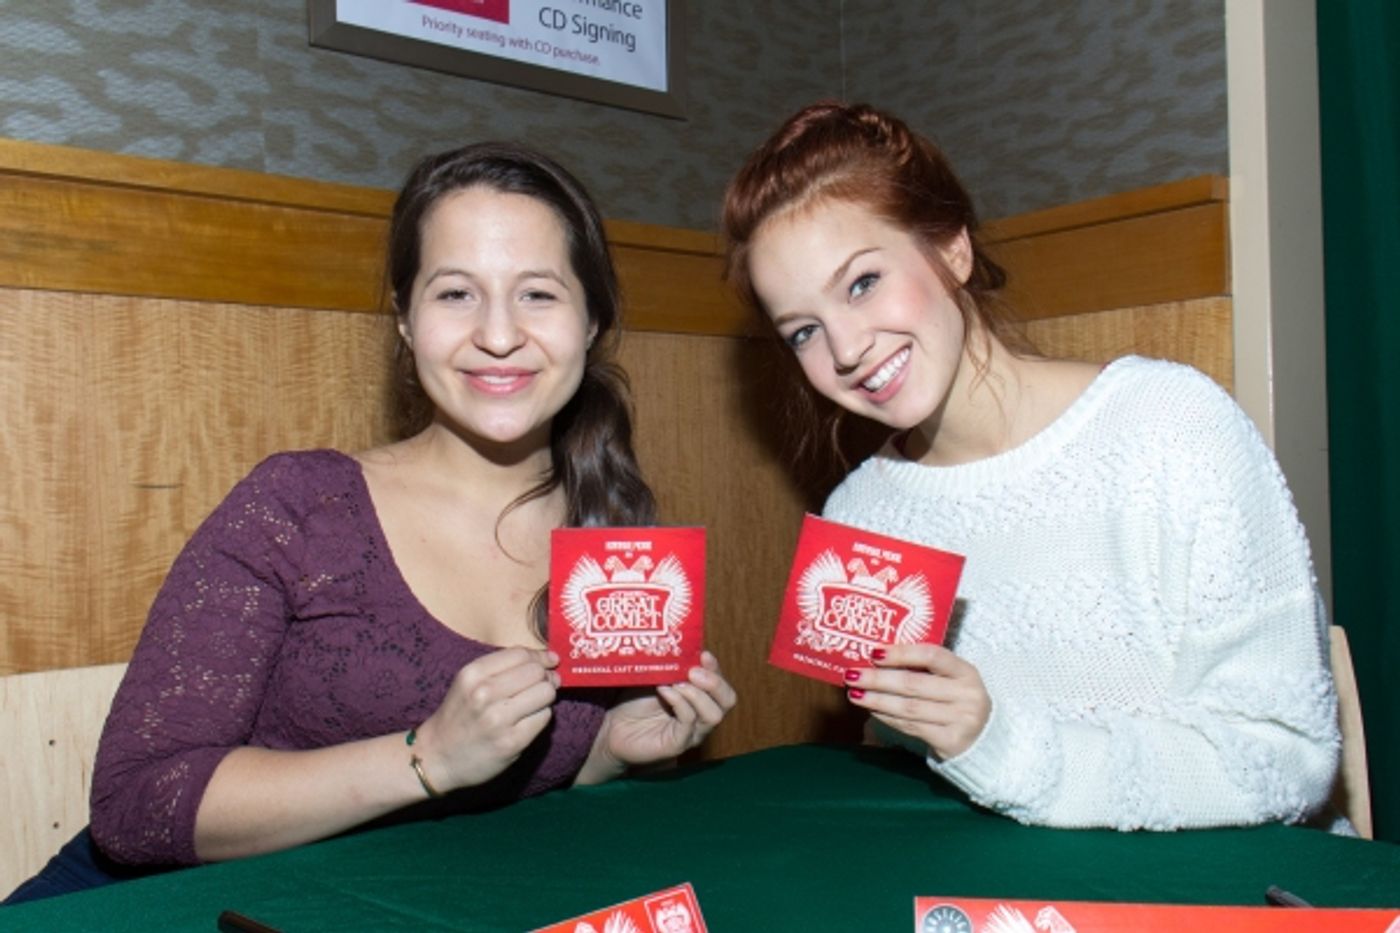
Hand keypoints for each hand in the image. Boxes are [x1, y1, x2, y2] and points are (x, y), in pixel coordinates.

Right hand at [411, 647, 558, 791]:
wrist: (437, 756)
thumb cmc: (459, 715)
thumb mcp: (469, 682)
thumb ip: (503, 667)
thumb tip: (549, 659)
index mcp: (473, 674)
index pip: (521, 654)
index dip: (539, 657)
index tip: (548, 663)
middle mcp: (484, 693)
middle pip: (537, 672)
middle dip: (545, 677)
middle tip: (541, 686)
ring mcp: (498, 719)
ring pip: (545, 693)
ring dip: (545, 697)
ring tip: (533, 704)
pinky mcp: (512, 742)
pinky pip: (544, 718)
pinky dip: (541, 717)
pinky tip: (527, 721)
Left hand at [585, 651, 736, 779]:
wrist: (613, 728)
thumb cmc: (635, 702)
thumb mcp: (656, 676)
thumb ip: (672, 665)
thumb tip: (680, 643)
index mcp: (701, 698)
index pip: (722, 684)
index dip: (716, 668)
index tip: (703, 654)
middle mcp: (701, 716)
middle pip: (727, 701)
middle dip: (715, 682)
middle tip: (694, 671)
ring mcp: (691, 732)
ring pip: (713, 715)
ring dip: (696, 694)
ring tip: (677, 683)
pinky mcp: (677, 744)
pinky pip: (688, 723)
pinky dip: (680, 703)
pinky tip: (665, 691)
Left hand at [844, 644, 989, 760]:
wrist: (984, 740)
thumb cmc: (957, 702)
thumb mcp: (952, 680)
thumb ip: (924, 669)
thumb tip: (877, 658)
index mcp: (967, 672)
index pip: (932, 656)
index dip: (901, 653)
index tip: (874, 653)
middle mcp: (967, 695)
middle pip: (914, 684)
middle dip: (878, 679)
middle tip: (853, 675)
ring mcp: (961, 720)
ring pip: (908, 708)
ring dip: (877, 700)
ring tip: (855, 694)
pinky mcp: (950, 741)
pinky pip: (911, 727)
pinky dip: (887, 717)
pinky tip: (872, 710)